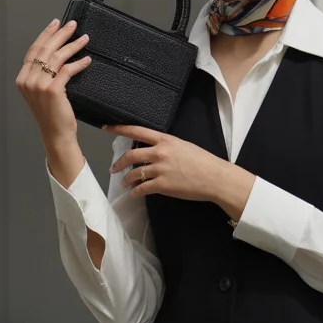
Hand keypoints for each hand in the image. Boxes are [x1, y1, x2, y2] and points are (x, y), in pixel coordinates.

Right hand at [16, 18, 91, 142]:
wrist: (56, 135)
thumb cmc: (52, 115)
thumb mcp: (41, 92)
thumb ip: (43, 75)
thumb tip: (58, 54)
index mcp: (22, 79)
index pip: (34, 50)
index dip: (46, 35)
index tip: (56, 24)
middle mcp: (28, 81)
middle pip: (45, 50)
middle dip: (60, 34)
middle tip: (72, 25)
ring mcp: (39, 85)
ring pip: (57, 57)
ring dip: (72, 45)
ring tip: (84, 38)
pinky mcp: (52, 90)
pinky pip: (67, 70)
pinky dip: (79, 63)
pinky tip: (87, 60)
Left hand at [103, 123, 227, 202]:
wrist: (215, 177)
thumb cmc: (203, 161)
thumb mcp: (183, 146)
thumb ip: (167, 146)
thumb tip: (155, 150)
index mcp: (165, 140)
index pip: (137, 131)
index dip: (119, 129)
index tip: (106, 127)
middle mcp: (160, 152)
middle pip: (131, 155)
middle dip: (119, 163)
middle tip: (113, 168)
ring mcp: (160, 169)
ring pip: (134, 173)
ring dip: (126, 179)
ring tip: (123, 183)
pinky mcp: (162, 185)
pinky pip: (142, 188)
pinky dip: (135, 192)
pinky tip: (134, 194)